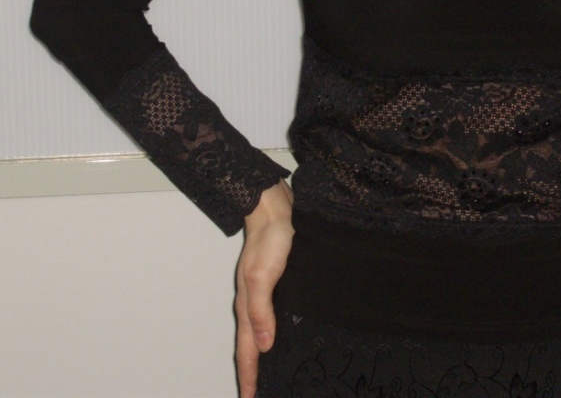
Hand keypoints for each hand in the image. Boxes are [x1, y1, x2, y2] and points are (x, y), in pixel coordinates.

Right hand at [235, 179, 294, 397]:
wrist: (275, 208)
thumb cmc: (269, 239)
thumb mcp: (263, 276)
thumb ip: (261, 310)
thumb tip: (265, 345)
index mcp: (248, 305)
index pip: (246, 351)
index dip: (249, 376)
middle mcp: (254, 302)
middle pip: (250, 345)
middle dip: (253, 371)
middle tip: (259, 393)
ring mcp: (264, 292)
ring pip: (261, 331)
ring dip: (264, 354)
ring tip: (272, 372)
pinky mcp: (277, 282)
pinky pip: (273, 315)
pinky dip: (275, 332)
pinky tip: (286, 335)